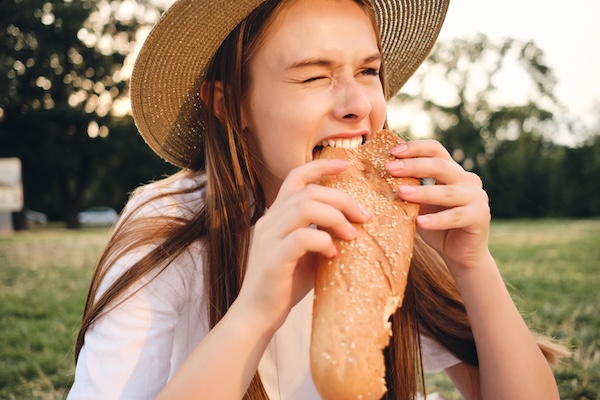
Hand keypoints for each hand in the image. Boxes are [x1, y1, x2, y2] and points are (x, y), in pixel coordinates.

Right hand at [237, 159, 371, 332]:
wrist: (257, 316)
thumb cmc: (284, 285)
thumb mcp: (306, 254)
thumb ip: (322, 235)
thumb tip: (355, 226)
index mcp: (276, 217)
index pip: (295, 177)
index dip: (320, 166)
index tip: (348, 164)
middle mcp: (269, 222)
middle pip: (308, 192)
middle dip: (342, 199)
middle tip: (365, 216)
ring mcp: (268, 239)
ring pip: (303, 207)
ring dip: (335, 217)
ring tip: (352, 235)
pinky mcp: (273, 259)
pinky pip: (301, 238)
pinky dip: (323, 241)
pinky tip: (333, 255)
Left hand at [385, 140, 490, 272]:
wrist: (460, 254)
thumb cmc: (435, 225)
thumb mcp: (420, 204)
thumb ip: (409, 189)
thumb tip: (378, 177)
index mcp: (452, 171)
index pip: (435, 150)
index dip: (415, 148)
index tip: (393, 152)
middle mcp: (467, 179)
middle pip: (441, 166)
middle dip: (413, 166)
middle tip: (389, 169)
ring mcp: (476, 197)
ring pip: (448, 192)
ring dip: (423, 192)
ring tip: (400, 193)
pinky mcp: (480, 216)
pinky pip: (456, 216)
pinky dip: (437, 220)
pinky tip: (419, 222)